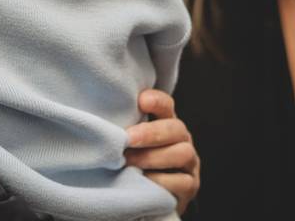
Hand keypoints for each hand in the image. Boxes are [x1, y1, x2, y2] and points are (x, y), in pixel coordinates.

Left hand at [125, 89, 199, 214]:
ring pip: (183, 153)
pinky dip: (162, 181)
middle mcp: (181, 139)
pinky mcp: (190, 186)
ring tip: (130, 162)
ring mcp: (189, 163)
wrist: (150, 195)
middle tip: (128, 139)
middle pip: (176, 128)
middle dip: (150, 133)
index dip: (157, 101)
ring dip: (153, 157)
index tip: (141, 101)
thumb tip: (103, 121)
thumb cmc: (134, 160)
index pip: (166, 105)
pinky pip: (183, 182)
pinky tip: (144, 180)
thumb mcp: (129, 141)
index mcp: (166, 122)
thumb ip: (124, 128)